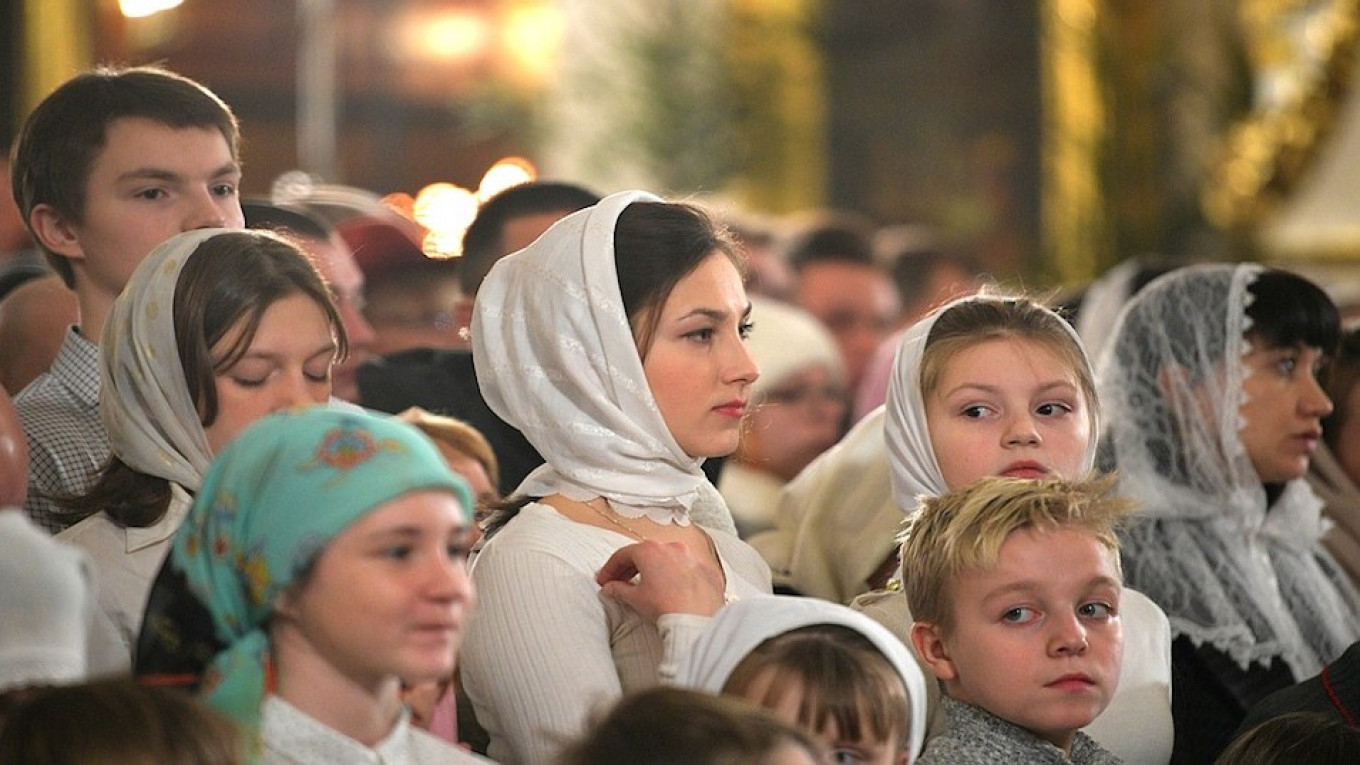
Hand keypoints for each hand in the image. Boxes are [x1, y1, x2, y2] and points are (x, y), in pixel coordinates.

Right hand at [596, 541, 725, 620]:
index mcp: (651, 550)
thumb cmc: (666, 606)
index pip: (623, 555)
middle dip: (630, 568)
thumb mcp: (636, 598)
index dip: (610, 568)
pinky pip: (688, 569)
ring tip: (647, 585)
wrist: (697, 620)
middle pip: (646, 554)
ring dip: (655, 569)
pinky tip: (673, 590)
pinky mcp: (708, 570)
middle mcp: (673, 547)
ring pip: (669, 559)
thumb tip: (610, 588)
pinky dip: (677, 576)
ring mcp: (692, 557)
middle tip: (620, 582)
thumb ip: (618, 589)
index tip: (604, 580)